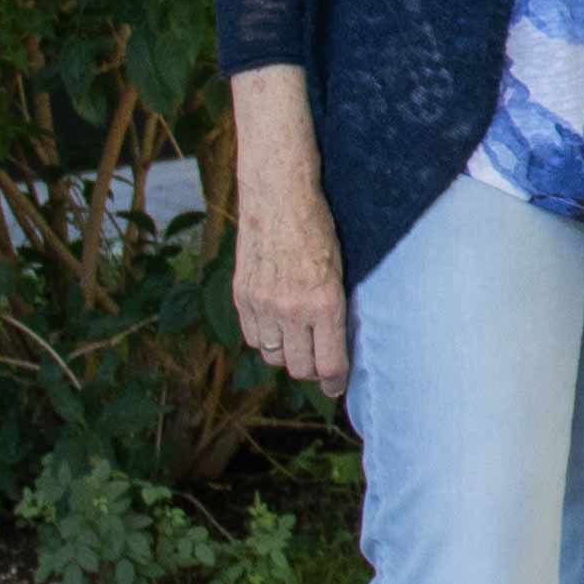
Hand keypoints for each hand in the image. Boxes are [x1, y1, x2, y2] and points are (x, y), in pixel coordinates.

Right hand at [225, 66, 350, 393]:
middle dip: (311, 369)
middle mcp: (292, 310)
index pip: (329, 365)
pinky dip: (263, 337)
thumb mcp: (341, 270)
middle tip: (319, 361)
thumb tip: (337, 345)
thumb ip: (335, 310)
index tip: (337, 387)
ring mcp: (263, 304)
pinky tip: (274, 323)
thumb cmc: (320, 228)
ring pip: (273, 356)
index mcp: (325, 304)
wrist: (279, 196)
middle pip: (299, 368)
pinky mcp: (241, 296)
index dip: (334, 384)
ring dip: (285, 353)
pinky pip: (252, 338)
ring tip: (296, 337)